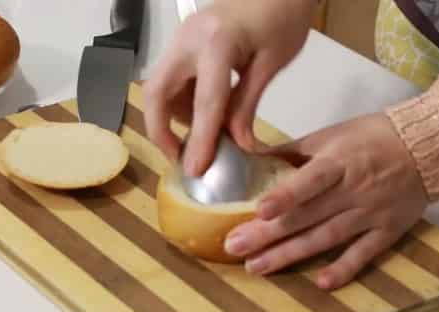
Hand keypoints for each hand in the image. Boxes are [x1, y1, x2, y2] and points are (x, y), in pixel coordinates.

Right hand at [143, 0, 316, 175]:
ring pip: (157, 88)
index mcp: (217, 43)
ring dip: (169, 117)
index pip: (204, 102)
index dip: (200, 140)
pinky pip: (169, 80)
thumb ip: (247, 106)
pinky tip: (200, 116)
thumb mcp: (271, 64)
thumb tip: (236, 145)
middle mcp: (188, 39)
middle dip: (160, 129)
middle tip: (178, 157)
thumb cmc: (282, 15)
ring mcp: (180, 39)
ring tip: (195, 138)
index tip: (196, 169)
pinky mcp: (180, 43)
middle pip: (156, 92)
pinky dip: (179, 103)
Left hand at [224, 113, 429, 288]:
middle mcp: (355, 190)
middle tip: (233, 247)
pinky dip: (344, 269)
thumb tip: (246, 158)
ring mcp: (372, 213)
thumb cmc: (372, 137)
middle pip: (307, 216)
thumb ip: (288, 152)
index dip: (284, 197)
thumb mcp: (328, 135)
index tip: (258, 211)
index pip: (309, 181)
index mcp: (339, 161)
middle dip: (268, 234)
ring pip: (326, 238)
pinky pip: (363, 254)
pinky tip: (320, 283)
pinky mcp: (388, 231)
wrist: (430, 145)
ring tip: (256, 267)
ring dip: (290, 255)